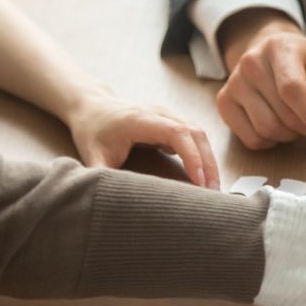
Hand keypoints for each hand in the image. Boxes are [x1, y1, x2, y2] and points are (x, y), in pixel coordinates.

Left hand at [66, 91, 218, 188]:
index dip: (192, 156)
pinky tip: (205, 175)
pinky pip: (195, 138)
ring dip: (209, 160)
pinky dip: (203, 156)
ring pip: (199, 135)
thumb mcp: (91, 154)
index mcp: (141, 119)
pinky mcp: (172, 124)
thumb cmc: (92, 128)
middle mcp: (159, 114)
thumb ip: (101, 175)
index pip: (177, 133)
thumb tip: (110, 199)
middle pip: (196, 133)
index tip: (199, 181)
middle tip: (213, 191)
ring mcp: (168, 117)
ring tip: (213, 187)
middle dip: (208, 163)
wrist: (92, 105)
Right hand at [217, 9, 305, 149]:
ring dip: (289, 135)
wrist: (270, 53)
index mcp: (279, 48)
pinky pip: (251, 139)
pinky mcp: (224, 102)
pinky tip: (277, 124)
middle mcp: (251, 62)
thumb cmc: (304, 63)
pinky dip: (270, 141)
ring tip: (296, 120)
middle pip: (283, 115)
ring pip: (266, 130)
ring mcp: (234, 83)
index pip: (293, 89)